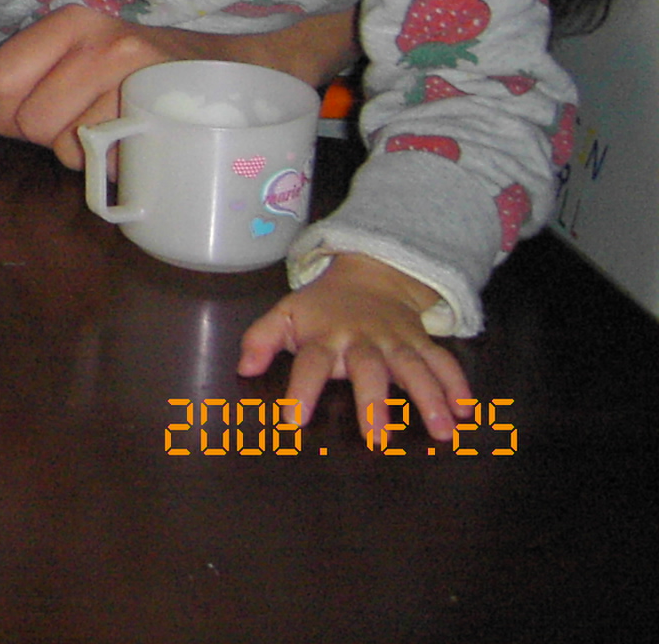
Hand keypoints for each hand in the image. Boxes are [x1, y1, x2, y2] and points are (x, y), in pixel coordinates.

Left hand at [0, 6, 348, 168]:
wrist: (240, 62)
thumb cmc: (150, 62)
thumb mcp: (92, 44)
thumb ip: (43, 69)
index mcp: (70, 20)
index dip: (5, 111)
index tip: (27, 116)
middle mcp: (98, 40)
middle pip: (29, 121)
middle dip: (46, 138)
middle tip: (81, 124)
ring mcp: (133, 73)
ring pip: (68, 146)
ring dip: (84, 153)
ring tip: (115, 128)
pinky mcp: (162, 106)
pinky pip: (110, 160)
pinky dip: (117, 164)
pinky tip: (137, 140)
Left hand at [238, 253, 470, 441]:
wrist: (370, 274)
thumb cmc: (322, 308)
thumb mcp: (285, 314)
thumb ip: (260, 338)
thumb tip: (243, 367)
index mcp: (325, 337)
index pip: (309, 362)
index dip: (301, 389)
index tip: (294, 420)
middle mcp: (362, 340)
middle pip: (369, 369)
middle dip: (374, 402)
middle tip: (378, 438)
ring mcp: (396, 341)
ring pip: (414, 367)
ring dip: (430, 398)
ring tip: (443, 431)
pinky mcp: (422, 342)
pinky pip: (443, 362)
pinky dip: (458, 384)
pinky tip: (469, 411)